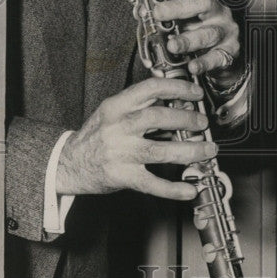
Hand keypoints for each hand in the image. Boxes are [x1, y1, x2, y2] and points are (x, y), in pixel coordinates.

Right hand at [56, 77, 216, 199]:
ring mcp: (121, 153)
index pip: (151, 88)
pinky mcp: (123, 176)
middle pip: (159, 118)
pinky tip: (190, 189)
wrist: (68, 164)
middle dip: (188, 119)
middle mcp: (118, 127)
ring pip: (162, 151)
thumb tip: (178, 103)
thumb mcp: (113, 112)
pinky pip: (153, 184)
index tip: (196, 94)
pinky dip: (174, 188)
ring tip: (208, 150)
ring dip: (190, 151)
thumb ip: (141, 106)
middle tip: (203, 123)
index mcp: (117, 106)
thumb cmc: (96, 135)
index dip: (178, 88)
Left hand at [124, 0, 241, 78]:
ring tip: (172, 45)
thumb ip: (151, 1)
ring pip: (210, 32)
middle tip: (158, 13)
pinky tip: (192, 66)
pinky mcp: (230, 51)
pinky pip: (218, 57)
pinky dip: (204, 63)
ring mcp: (225, 30)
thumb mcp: (173, 13)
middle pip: (203, 1)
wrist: (219, 54)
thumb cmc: (193, 28)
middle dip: (179, 7)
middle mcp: (217, 9)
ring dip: (189, 39)